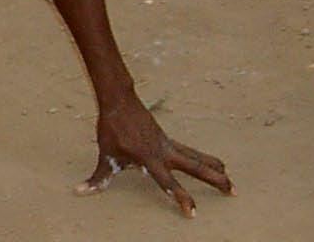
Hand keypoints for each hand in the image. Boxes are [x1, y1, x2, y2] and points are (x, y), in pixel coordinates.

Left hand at [77, 98, 231, 216]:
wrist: (119, 100)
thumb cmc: (111, 128)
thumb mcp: (105, 155)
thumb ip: (99, 177)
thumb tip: (80, 191)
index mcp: (149, 158)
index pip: (167, 182)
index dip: (180, 197)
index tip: (193, 212)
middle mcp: (164, 151)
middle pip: (194, 167)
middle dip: (214, 180)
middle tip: (233, 191)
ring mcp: (168, 143)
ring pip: (196, 157)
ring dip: (214, 168)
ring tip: (231, 180)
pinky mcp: (168, 138)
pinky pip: (190, 150)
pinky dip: (203, 157)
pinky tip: (212, 163)